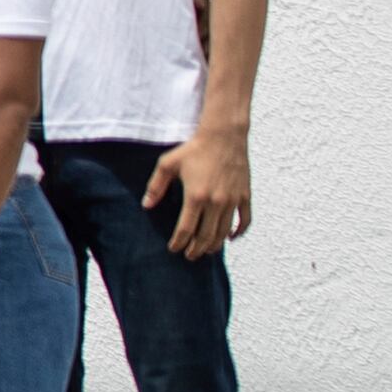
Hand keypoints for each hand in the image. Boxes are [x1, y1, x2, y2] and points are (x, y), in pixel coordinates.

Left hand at [151, 126, 251, 261]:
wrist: (224, 136)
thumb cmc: (194, 149)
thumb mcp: (168, 164)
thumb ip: (156, 186)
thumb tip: (146, 206)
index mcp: (195, 196)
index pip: (186, 229)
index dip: (178, 243)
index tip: (173, 249)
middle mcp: (216, 202)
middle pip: (206, 236)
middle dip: (196, 249)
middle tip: (189, 256)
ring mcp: (232, 200)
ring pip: (224, 232)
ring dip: (214, 245)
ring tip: (206, 251)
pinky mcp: (245, 195)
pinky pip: (245, 220)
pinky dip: (239, 232)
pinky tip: (231, 238)